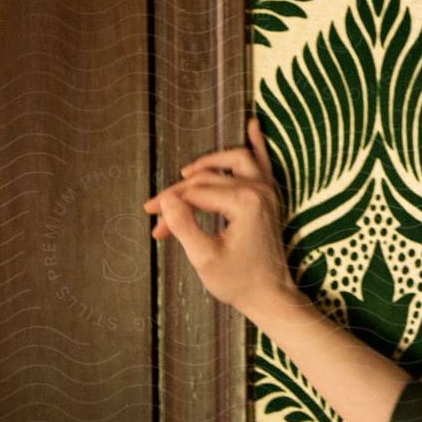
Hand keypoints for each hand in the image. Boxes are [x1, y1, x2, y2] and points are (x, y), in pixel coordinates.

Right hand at [143, 116, 297, 313]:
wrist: (271, 296)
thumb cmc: (239, 281)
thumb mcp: (204, 258)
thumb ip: (184, 225)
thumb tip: (167, 199)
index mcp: (244, 202)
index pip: (195, 192)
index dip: (168, 202)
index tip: (149, 216)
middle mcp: (259, 190)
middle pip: (208, 179)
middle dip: (179, 194)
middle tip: (157, 212)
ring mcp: (269, 191)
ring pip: (235, 160)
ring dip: (210, 163)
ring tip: (187, 173)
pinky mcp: (271, 197)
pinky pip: (264, 163)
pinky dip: (257, 144)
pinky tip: (254, 125)